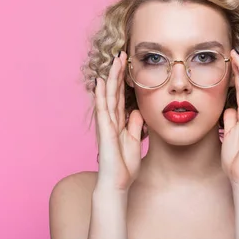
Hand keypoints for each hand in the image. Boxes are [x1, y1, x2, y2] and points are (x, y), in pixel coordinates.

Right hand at [94, 51, 143, 191]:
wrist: (117, 184)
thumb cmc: (125, 167)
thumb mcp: (135, 142)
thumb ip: (136, 126)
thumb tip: (138, 112)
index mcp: (119, 124)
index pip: (121, 98)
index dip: (124, 82)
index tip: (127, 66)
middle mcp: (111, 121)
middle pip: (114, 92)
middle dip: (118, 74)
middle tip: (121, 55)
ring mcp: (106, 125)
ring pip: (108, 96)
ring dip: (111, 78)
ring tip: (113, 61)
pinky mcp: (105, 131)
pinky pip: (103, 109)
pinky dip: (102, 95)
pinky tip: (101, 82)